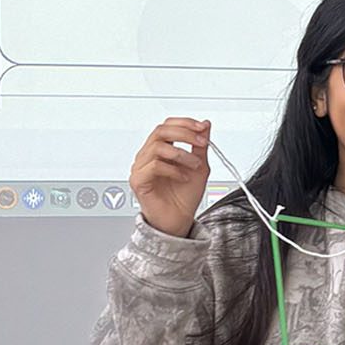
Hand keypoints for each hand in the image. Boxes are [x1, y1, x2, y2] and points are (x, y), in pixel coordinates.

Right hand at [130, 118, 209, 238]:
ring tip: (194, 166)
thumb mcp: (199, 166)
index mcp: (159, 149)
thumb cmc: (184, 197)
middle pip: (160, 131)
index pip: (166, 126)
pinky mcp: (138, 181)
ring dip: (182, 154)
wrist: (179, 221)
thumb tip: (205, 124)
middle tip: (201, 142)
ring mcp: (140, 168)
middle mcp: (147, 156)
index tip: (202, 128)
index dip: (184, 123)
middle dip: (185, 133)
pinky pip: (154, 166)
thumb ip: (200, 145)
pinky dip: (173, 170)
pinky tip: (183, 177)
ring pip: (157, 147)